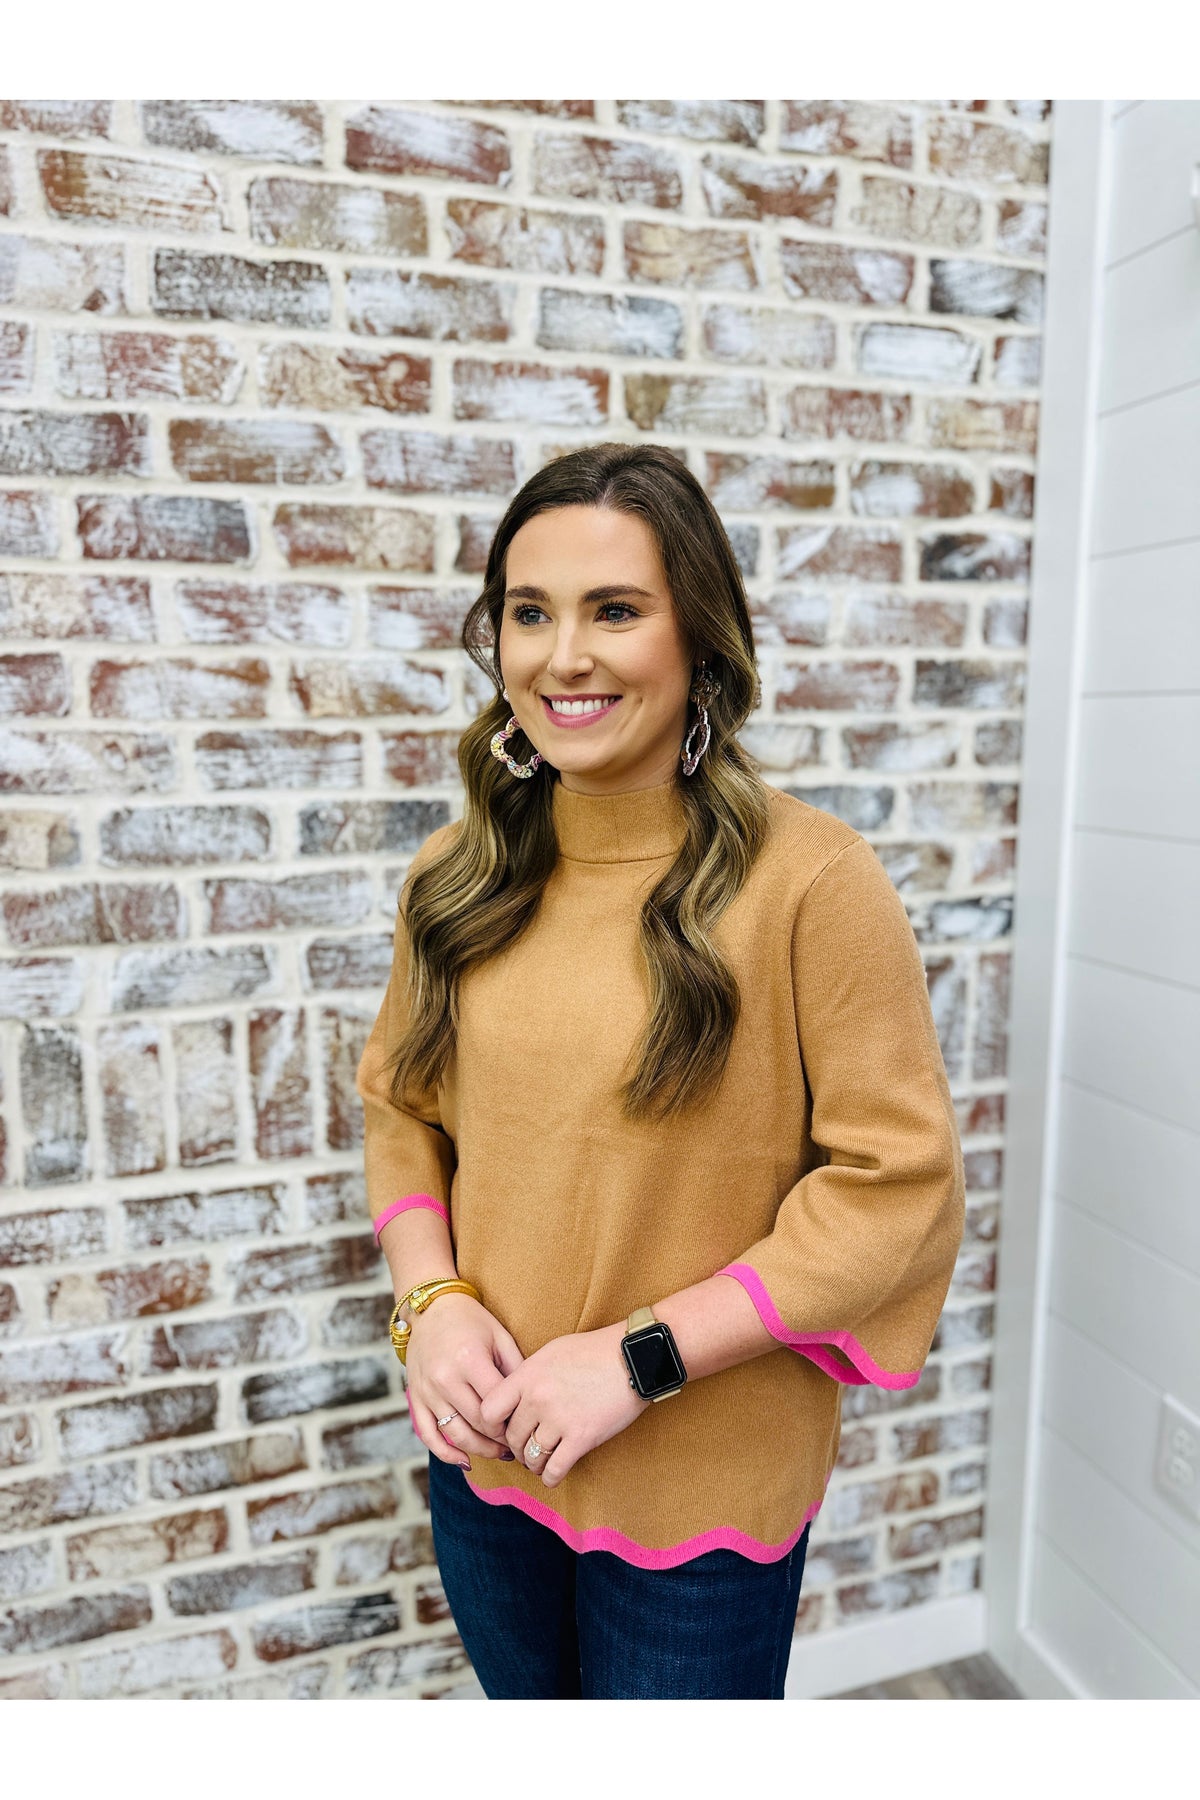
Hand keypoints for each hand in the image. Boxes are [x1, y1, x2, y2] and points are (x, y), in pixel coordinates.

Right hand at [404, 1293, 525, 1469]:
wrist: (431, 1308)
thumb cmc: (472, 1321)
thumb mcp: (500, 1337)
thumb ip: (516, 1369)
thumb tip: (532, 1404)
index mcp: (469, 1359)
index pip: (496, 1405)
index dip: (514, 1420)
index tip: (528, 1424)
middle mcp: (445, 1377)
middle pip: (478, 1423)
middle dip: (501, 1438)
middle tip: (520, 1444)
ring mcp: (427, 1390)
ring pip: (455, 1434)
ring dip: (480, 1449)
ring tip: (500, 1453)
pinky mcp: (415, 1398)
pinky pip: (428, 1435)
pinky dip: (446, 1453)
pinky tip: (465, 1460)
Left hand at [477, 1324, 650, 1488]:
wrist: (633, 1358)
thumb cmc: (594, 1351)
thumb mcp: (552, 1352)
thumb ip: (530, 1374)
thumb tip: (515, 1396)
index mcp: (528, 1375)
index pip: (489, 1411)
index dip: (493, 1424)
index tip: (504, 1426)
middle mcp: (538, 1399)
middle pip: (511, 1436)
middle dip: (516, 1446)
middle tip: (525, 1447)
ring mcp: (559, 1420)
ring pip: (531, 1457)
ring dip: (533, 1464)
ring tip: (538, 1463)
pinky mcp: (581, 1438)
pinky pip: (554, 1470)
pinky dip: (550, 1477)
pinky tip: (552, 1474)